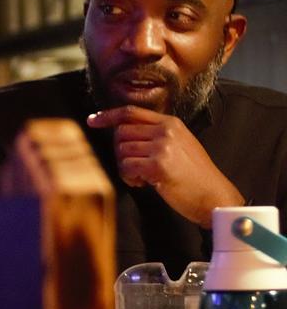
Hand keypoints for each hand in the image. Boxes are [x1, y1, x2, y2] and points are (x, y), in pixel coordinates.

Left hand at [86, 105, 242, 226]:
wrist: (215, 197)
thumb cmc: (194, 176)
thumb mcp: (179, 145)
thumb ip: (155, 134)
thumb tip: (122, 132)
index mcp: (170, 123)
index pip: (130, 111)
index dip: (108, 116)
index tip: (92, 121)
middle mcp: (165, 130)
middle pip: (121, 132)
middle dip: (120, 151)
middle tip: (134, 167)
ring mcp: (162, 147)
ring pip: (121, 150)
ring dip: (125, 167)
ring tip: (142, 177)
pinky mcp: (158, 166)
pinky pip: (125, 167)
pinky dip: (129, 178)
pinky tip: (143, 183)